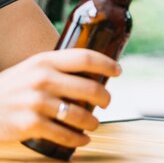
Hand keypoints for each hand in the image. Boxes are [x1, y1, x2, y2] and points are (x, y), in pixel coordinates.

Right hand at [0, 48, 120, 145]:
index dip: (106, 63)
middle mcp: (42, 79)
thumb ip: (56, 68)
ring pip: (80, 114)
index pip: (84, 57)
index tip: (118, 70)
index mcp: (44, 61)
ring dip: (93, 122)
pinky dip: (78, 139)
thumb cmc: (11, 88)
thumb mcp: (31, 69)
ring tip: (94, 123)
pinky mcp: (30, 124)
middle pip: (89, 88)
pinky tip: (82, 139)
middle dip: (105, 98)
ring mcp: (36, 102)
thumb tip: (92, 72)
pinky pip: (64, 134)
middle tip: (107, 102)